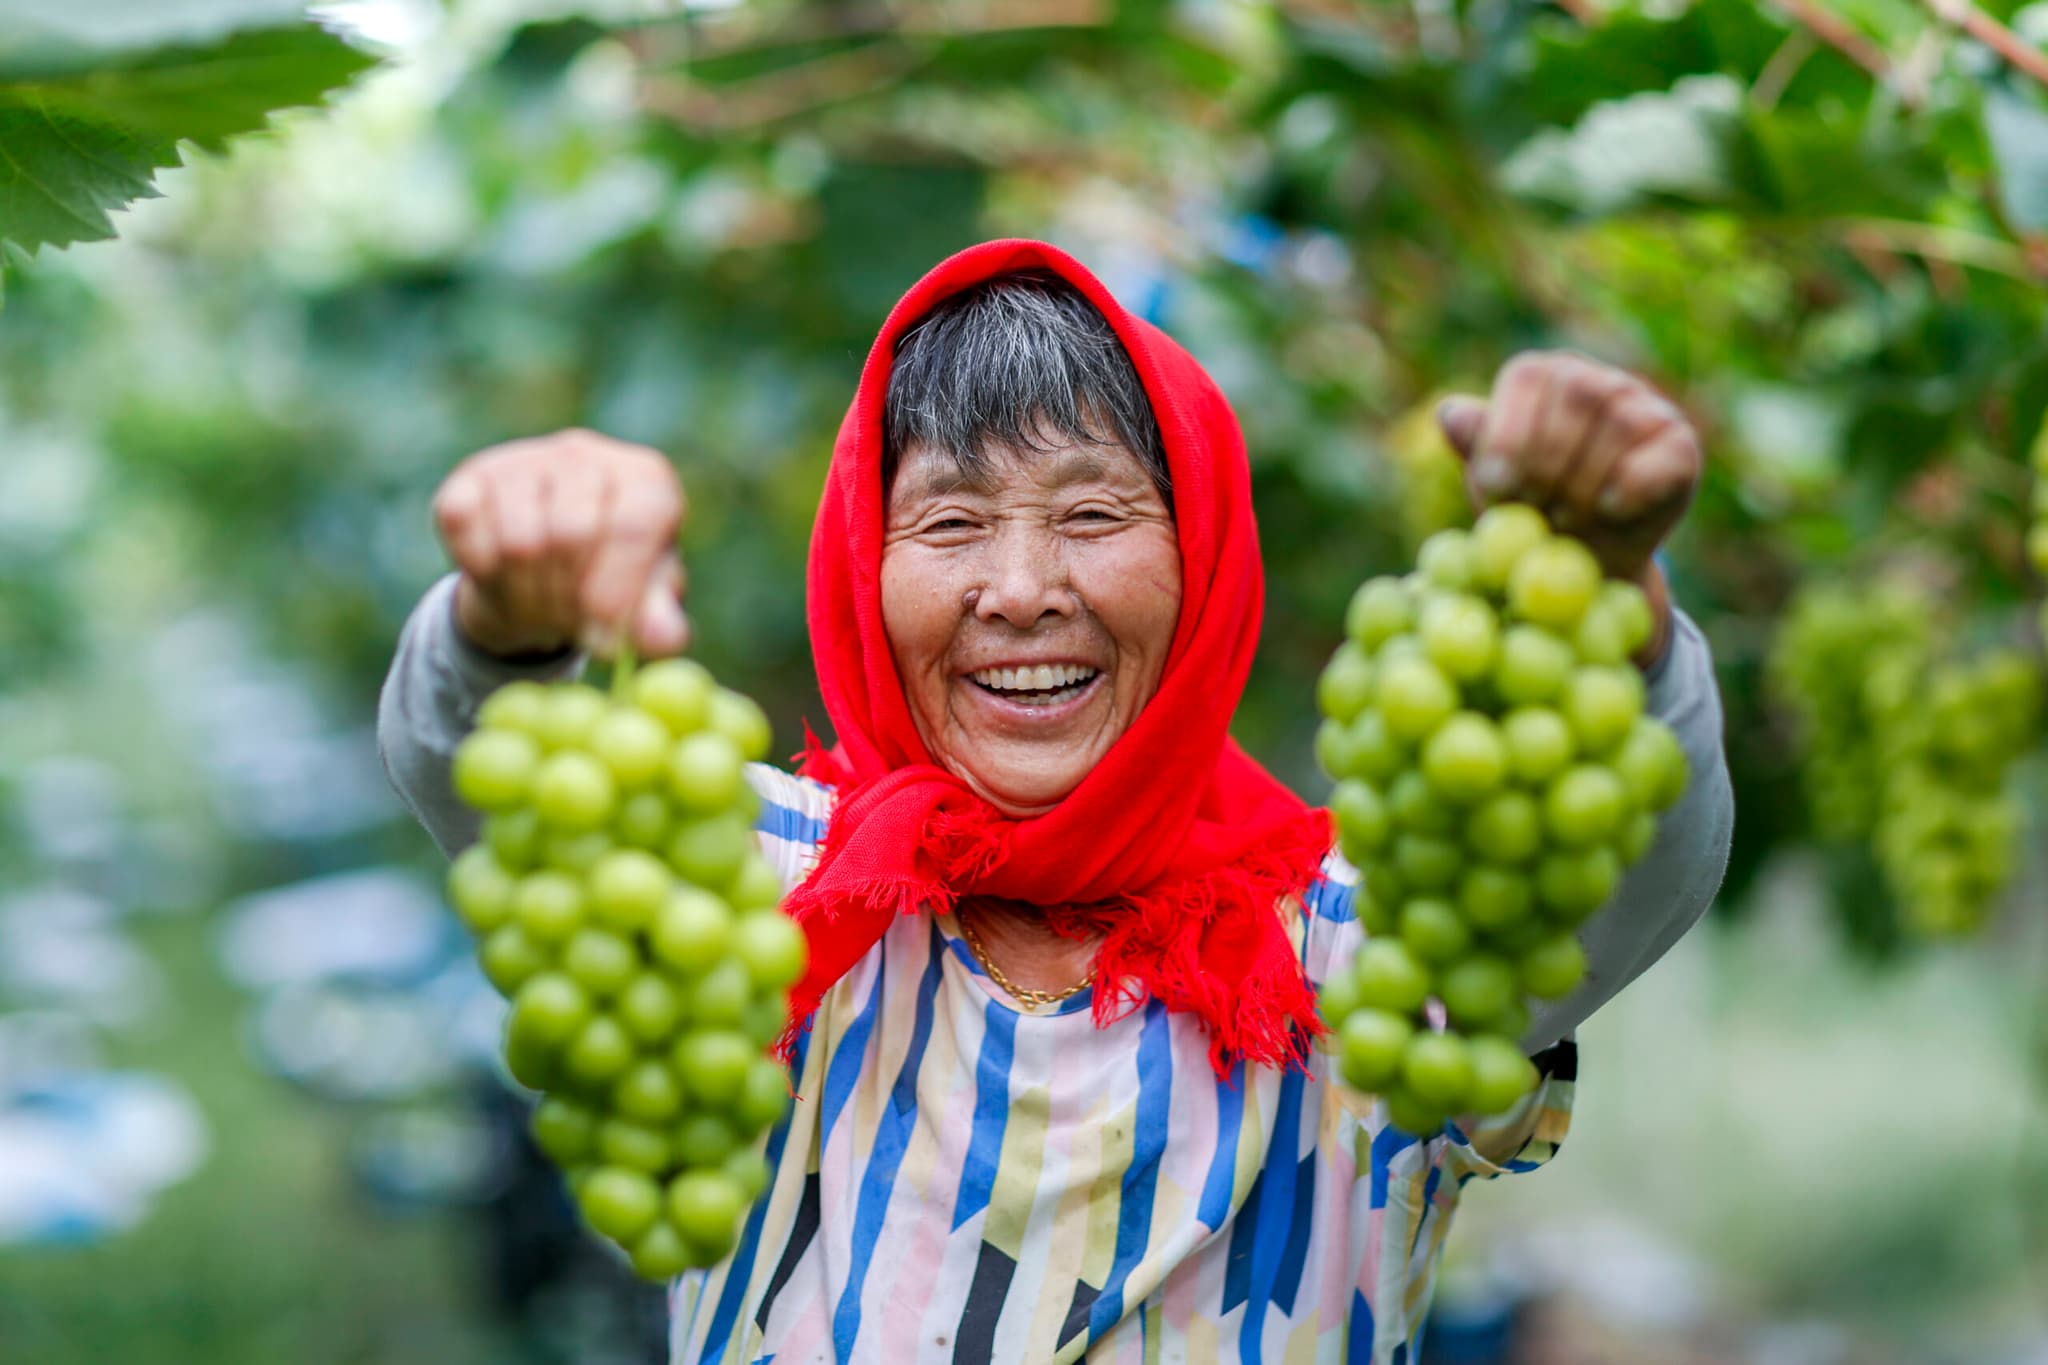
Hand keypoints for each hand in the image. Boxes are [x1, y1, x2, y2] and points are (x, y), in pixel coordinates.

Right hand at [432, 428, 688, 659]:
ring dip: (525, 592)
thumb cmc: (606, 586)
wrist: (541, 576)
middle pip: (572, 535)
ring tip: (541, 599)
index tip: (605, 637)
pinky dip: (481, 569)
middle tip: (567, 620)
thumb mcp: (641, 608)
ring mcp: (526, 458)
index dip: (618, 590)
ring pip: (518, 540)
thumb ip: (658, 624)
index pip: (634, 526)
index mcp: (646, 480)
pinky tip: (500, 573)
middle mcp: (587, 454)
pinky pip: (465, 529)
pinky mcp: (472, 475)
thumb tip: (665, 641)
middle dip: (568, 598)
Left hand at [1434, 351, 1699, 585]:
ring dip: (1585, 485)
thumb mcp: (1494, 482)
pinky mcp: (1680, 444)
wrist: (1584, 562)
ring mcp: (1643, 405)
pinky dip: (1630, 489)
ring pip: (1619, 424)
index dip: (1509, 433)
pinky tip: (1609, 511)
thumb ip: (1477, 446)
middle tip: (1536, 510)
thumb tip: (1451, 414)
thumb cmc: (1529, 511)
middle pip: (1576, 396)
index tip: (1496, 485)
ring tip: (1566, 520)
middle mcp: (1593, 379)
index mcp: (1541, 376)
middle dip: (1547, 465)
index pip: (1528, 378)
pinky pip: (1659, 458)